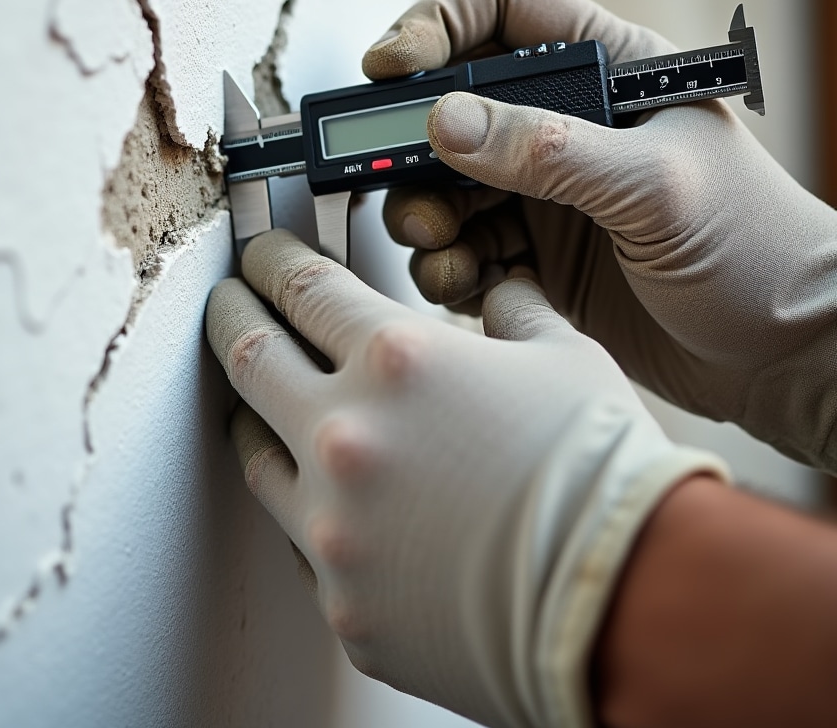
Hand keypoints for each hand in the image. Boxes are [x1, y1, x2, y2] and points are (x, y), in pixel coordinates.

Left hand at [206, 229, 723, 726]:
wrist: (633, 608)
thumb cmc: (604, 477)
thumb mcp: (564, 358)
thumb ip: (512, 314)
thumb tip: (496, 297)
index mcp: (399, 362)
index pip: (302, 286)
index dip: (272, 260)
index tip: (260, 254)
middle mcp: (348, 438)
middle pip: (251, 354)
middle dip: (231, 312)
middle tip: (228, 298)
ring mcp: (335, 528)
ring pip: (256, 451)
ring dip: (252, 413)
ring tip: (259, 400)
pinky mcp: (343, 603)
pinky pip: (298, 540)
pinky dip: (304, 504)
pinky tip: (325, 494)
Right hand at [364, 0, 836, 469]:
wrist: (781, 353)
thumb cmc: (755, 249)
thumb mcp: (655, 186)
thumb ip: (547, 150)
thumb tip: (444, 121)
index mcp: (607, 73)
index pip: (504, 6)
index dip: (439, 21)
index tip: (391, 67)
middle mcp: (565, 126)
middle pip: (453, 103)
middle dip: (413, 145)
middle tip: (397, 182)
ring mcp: (544, 193)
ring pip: (444, 183)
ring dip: (423, 214)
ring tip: (439, 246)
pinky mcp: (533, 254)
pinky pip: (461, 248)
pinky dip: (447, 266)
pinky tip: (468, 284)